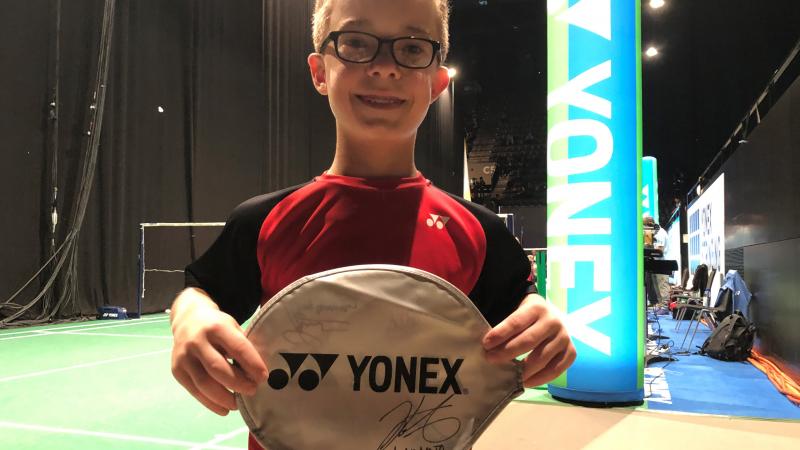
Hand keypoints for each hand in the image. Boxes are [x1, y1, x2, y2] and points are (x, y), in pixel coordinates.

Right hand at [170, 289, 267, 415]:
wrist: (187, 319)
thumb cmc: (217, 326)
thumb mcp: (232, 327)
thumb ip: (243, 347)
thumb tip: (257, 375)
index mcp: (216, 327)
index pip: (237, 347)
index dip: (252, 364)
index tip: (263, 377)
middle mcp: (196, 341)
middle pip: (218, 369)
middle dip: (238, 384)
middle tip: (252, 390)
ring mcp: (184, 356)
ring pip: (205, 384)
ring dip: (224, 398)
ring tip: (238, 403)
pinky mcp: (177, 370)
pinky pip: (195, 391)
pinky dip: (211, 403)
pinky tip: (224, 408)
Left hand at [482, 294, 575, 386]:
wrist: (551, 316)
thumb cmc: (527, 318)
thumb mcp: (516, 312)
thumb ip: (504, 326)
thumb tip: (487, 346)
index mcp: (537, 307)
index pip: (516, 322)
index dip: (500, 334)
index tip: (485, 344)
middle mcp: (553, 321)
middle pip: (528, 341)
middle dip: (507, 352)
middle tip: (490, 359)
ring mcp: (564, 337)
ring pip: (541, 358)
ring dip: (521, 370)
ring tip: (507, 375)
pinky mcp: (571, 352)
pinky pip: (555, 370)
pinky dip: (539, 379)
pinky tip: (525, 382)